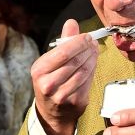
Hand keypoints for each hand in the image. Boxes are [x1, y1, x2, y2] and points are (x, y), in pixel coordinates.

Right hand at [32, 19, 98, 134]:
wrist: (51, 112)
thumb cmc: (51, 81)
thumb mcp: (50, 62)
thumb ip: (62, 42)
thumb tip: (71, 23)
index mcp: (39, 70)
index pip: (63, 52)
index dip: (78, 42)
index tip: (87, 37)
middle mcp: (48, 84)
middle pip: (75, 61)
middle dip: (87, 49)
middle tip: (93, 43)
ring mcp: (61, 95)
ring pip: (84, 71)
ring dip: (92, 59)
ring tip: (94, 51)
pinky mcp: (74, 102)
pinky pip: (88, 81)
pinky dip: (93, 70)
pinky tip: (93, 64)